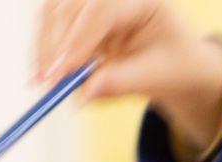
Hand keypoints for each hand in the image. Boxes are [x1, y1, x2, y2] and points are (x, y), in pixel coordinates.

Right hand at [33, 0, 221, 151]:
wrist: (177, 65)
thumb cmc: (176, 67)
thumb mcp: (158, 78)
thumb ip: (123, 82)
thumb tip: (84, 92)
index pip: (103, 10)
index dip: (79, 39)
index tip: (65, 71)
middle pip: (70, 6)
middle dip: (56, 45)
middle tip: (48, 82)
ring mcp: (93, 0)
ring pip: (53, 12)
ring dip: (46, 48)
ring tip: (45, 82)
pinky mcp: (78, 11)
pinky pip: (50, 25)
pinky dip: (45, 50)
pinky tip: (44, 74)